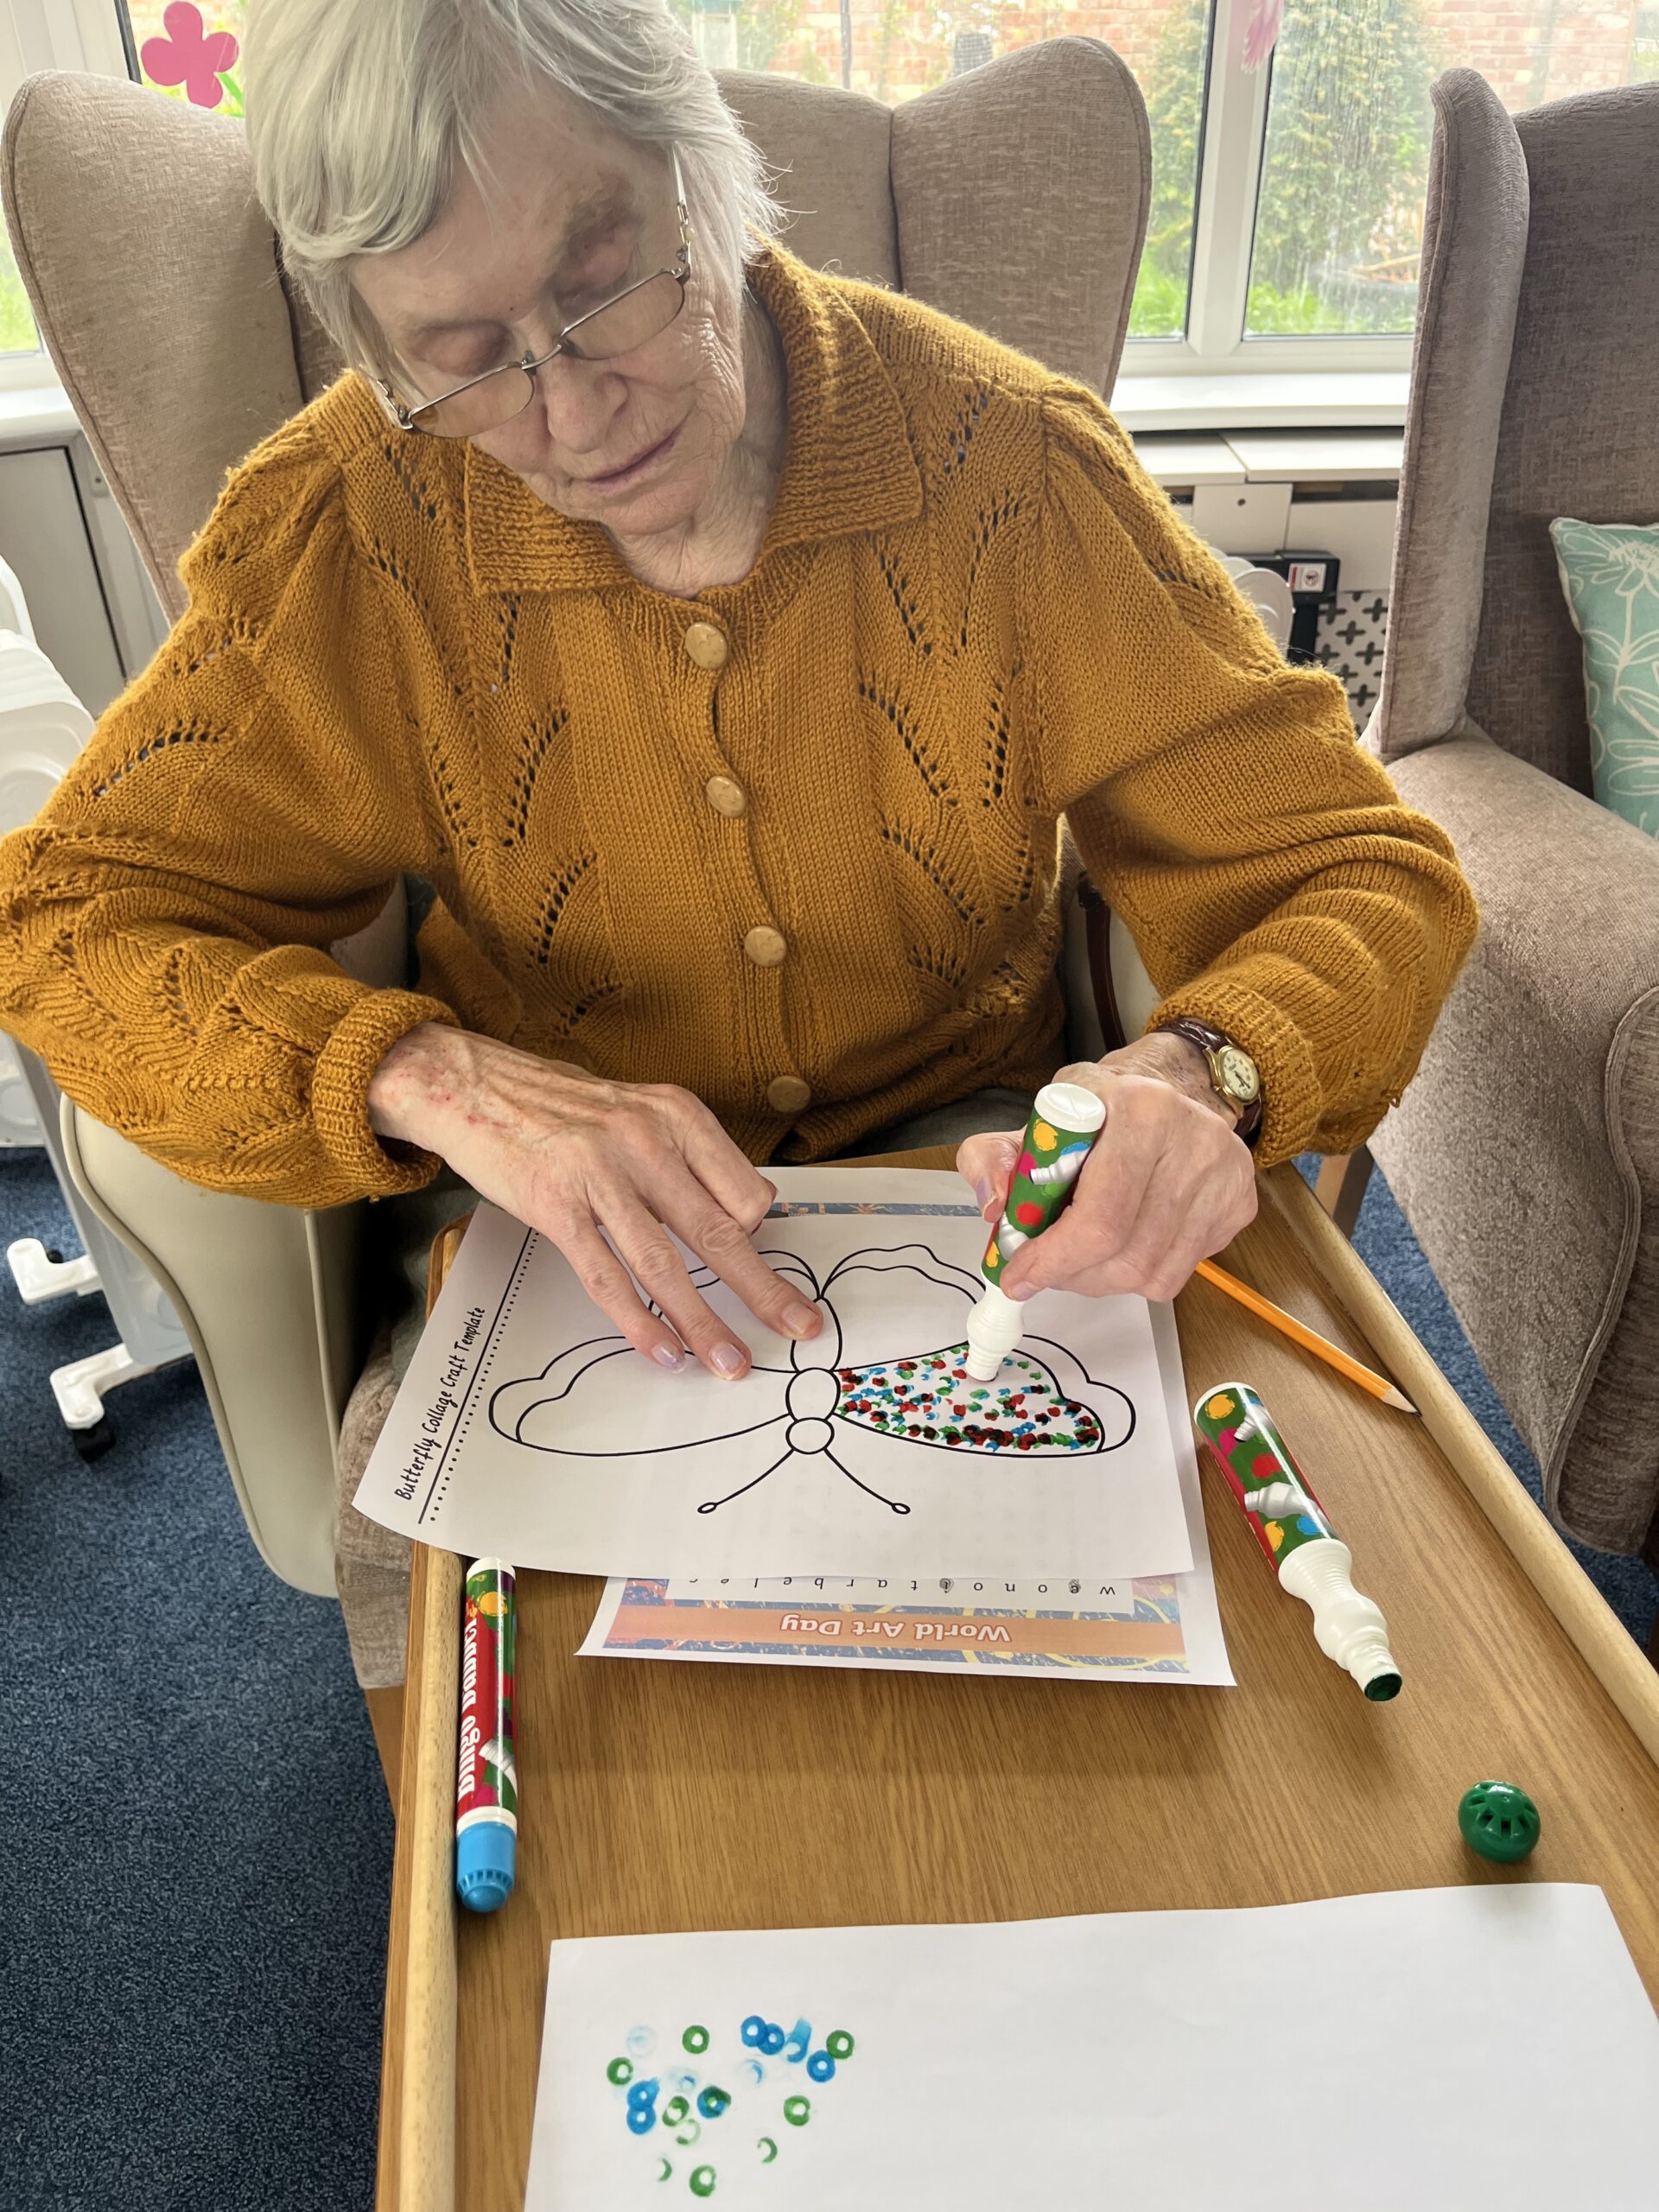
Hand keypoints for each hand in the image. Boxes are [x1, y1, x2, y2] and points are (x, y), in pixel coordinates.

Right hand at [367, 1024, 821, 1377]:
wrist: (477, 1085)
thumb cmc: (566, 1109)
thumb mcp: (644, 1111)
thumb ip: (695, 1159)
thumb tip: (752, 1213)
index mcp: (678, 1115)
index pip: (745, 1192)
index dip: (756, 1238)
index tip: (759, 1271)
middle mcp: (646, 1140)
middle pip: (719, 1232)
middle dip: (764, 1291)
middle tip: (799, 1328)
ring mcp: (599, 1174)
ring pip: (666, 1264)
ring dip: (704, 1323)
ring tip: (731, 1362)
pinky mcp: (557, 1206)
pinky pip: (608, 1276)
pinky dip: (640, 1321)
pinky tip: (663, 1351)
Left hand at [956, 1034, 1257, 1304]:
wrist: (1173, 1088)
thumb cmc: (1100, 1109)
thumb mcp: (1040, 1115)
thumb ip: (995, 1155)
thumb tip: (994, 1208)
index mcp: (1142, 1109)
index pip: (1099, 1217)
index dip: (1053, 1259)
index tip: (1018, 1276)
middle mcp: (1196, 1140)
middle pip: (1128, 1255)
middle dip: (1073, 1277)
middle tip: (1046, 1273)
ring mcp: (1226, 1176)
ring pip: (1154, 1274)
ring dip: (1104, 1281)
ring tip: (1080, 1261)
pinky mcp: (1240, 1204)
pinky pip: (1180, 1272)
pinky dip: (1140, 1274)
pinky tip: (1122, 1246)